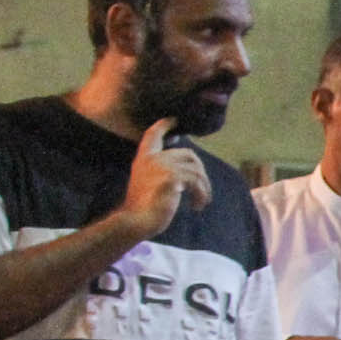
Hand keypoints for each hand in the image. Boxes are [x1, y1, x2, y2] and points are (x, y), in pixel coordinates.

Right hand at [117, 119, 210, 239]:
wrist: (136, 220)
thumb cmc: (143, 208)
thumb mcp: (150, 184)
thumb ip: (162, 173)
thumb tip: (188, 171)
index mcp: (144, 160)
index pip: (152, 136)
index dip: (162, 126)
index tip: (172, 119)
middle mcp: (152, 159)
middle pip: (189, 154)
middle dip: (201, 172)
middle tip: (203, 191)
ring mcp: (161, 166)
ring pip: (197, 170)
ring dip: (204, 188)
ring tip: (200, 203)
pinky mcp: (171, 177)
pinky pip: (197, 183)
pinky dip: (202, 195)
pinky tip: (197, 206)